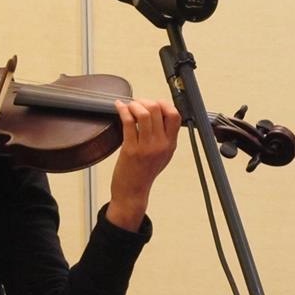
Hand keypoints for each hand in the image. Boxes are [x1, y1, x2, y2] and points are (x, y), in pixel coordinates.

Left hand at [105, 99, 180, 230]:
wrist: (133, 192)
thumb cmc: (144, 173)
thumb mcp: (163, 155)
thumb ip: (164, 137)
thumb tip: (158, 114)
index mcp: (170, 144)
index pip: (175, 116)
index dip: (164, 104)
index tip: (154, 103)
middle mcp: (161, 145)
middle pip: (157, 110)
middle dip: (145, 101)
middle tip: (137, 104)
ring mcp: (146, 147)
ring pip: (143, 114)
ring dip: (134, 105)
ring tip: (128, 107)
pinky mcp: (130, 149)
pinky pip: (128, 122)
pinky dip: (122, 111)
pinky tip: (119, 107)